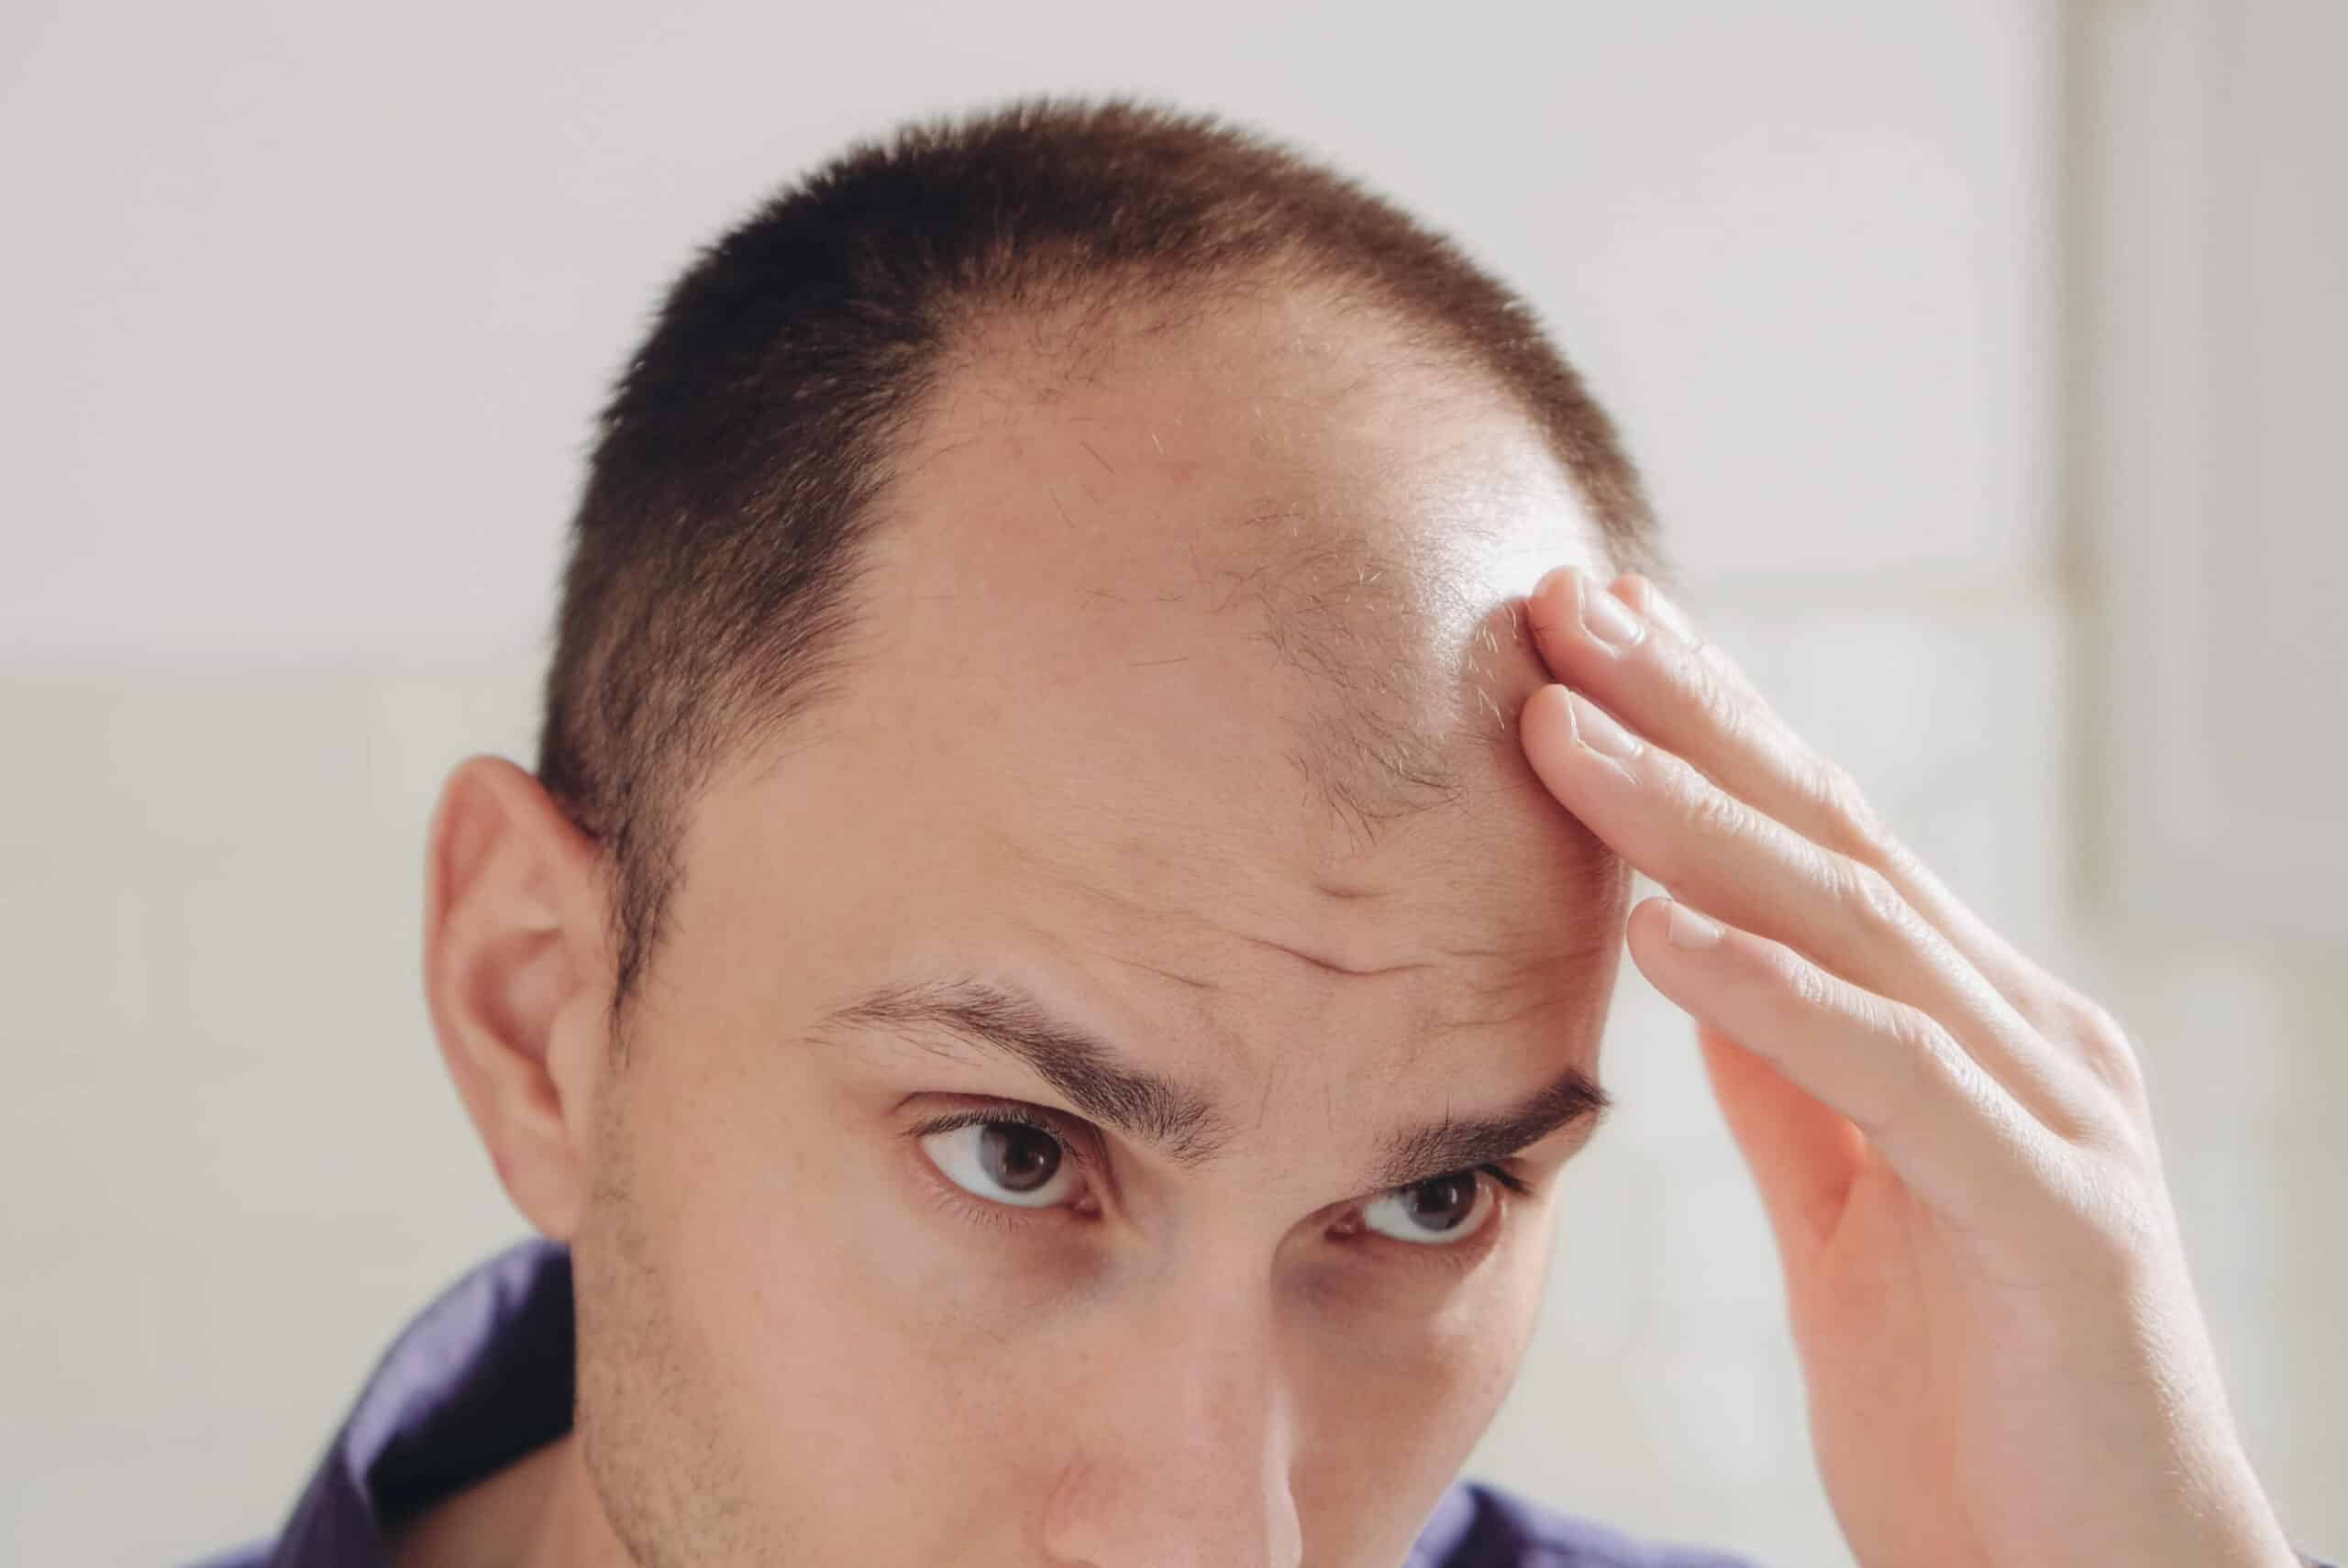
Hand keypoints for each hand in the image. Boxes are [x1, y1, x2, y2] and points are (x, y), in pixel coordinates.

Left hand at [1516, 565, 2301, 1567]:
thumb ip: (1794, 1079)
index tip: (1580, 638)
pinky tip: (1664, 926)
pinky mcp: (2058, 1221)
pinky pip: (1898, 1079)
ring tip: (1565, 729)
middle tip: (1560, 604)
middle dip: (1689, 712)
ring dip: (1697, 817)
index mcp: (1965, 1027)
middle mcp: (2022, 1036)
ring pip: (1855, 922)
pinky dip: (1778, 993)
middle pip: (1832, 835)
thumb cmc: (1976, 1407)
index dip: (1700, 726)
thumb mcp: (1850, 1212)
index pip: (1816, 839)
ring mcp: (2053, 1116)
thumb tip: (1698, 948)